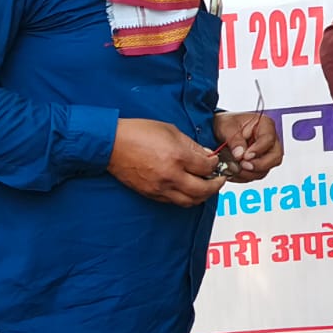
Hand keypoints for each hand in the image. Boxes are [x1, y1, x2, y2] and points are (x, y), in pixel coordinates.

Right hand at [108, 118, 222, 205]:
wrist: (112, 144)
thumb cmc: (138, 133)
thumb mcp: (170, 131)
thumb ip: (192, 145)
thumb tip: (207, 155)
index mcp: (178, 157)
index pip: (207, 168)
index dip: (216, 165)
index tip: (216, 162)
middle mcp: (171, 176)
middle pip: (203, 190)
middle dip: (216, 185)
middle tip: (220, 179)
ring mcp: (160, 188)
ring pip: (189, 201)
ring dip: (202, 196)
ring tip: (206, 187)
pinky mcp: (151, 194)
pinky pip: (174, 202)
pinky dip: (185, 198)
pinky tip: (188, 189)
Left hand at [212, 111, 283, 182]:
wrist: (220, 131)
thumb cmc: (227, 124)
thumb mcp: (227, 127)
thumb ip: (234, 140)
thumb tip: (240, 155)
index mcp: (265, 124)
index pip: (269, 139)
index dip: (258, 150)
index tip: (245, 156)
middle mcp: (269, 140)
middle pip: (275, 157)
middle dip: (258, 165)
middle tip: (242, 165)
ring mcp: (265, 153)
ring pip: (267, 169)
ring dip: (250, 173)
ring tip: (234, 168)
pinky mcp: (259, 164)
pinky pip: (257, 175)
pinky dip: (245, 176)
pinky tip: (234, 172)